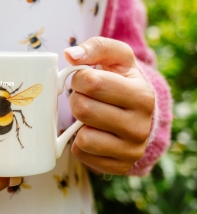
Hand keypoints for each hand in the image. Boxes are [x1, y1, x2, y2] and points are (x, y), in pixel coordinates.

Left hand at [64, 37, 154, 174]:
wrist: (139, 114)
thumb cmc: (122, 81)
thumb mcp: (117, 58)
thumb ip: (96, 47)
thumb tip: (70, 55)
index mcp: (142, 95)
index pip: (91, 82)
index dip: (79, 78)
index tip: (85, 79)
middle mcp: (141, 126)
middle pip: (83, 110)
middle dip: (76, 100)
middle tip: (85, 97)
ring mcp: (132, 150)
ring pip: (83, 137)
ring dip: (77, 124)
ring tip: (89, 116)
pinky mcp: (119, 166)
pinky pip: (82, 154)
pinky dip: (79, 142)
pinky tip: (92, 132)